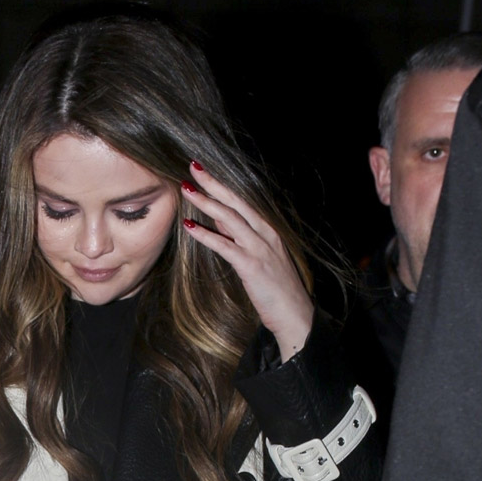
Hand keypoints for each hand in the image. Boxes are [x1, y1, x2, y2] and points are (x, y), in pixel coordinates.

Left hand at [181, 162, 314, 363]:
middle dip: (213, 183)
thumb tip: (218, 218)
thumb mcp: (258, 257)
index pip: (242, 201)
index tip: (203, 172)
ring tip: (186, 189)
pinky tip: (189, 226)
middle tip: (193, 166)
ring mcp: (259, 248)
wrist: (294, 313)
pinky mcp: (252, 265)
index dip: (222, 186)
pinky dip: (206, 235)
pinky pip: (225, 246)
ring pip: (230, 218)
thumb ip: (239, 236)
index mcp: (268, 229)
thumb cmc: (276, 289)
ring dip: (207, 202)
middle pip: (236, 202)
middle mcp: (265, 233)